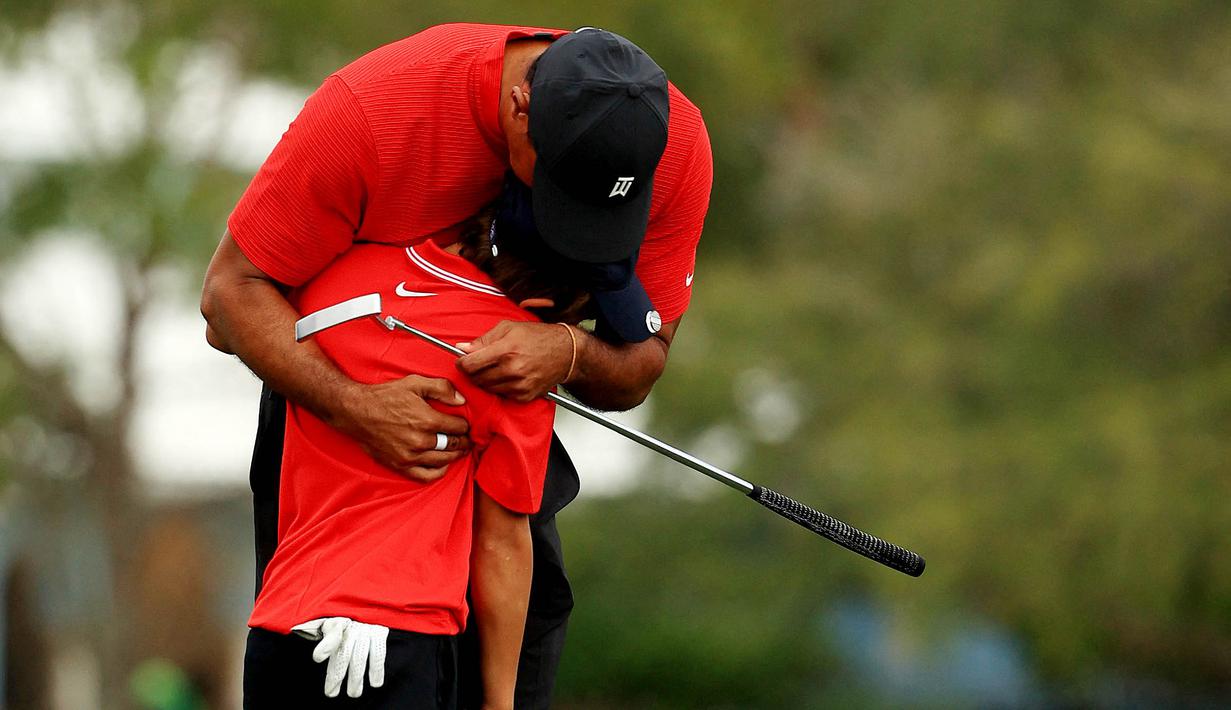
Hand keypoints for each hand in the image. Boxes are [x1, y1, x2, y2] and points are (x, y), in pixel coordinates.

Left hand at [291, 617, 388, 698]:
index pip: (331, 634)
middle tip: (332, 693)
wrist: (370, 611)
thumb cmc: (345, 625)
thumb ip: (327, 639)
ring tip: (354, 693)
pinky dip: (377, 669)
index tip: (318, 658)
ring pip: (359, 657)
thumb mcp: (330, 626)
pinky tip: (375, 683)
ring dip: (356, 678)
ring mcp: (366, 630)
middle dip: (337, 675)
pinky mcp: (379, 633)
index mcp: (336, 623)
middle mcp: (351, 626)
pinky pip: (378, 654)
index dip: (326, 646)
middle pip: (344, 653)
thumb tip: (318, 656)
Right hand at [335, 375, 471, 480]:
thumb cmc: (385, 396)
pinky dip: (438, 472)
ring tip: (458, 449)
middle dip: (463, 441)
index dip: (465, 425)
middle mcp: (421, 441)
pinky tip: (442, 464)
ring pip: (444, 461)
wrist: (356, 412)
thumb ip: (441, 388)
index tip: (464, 424)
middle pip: (454, 445)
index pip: (459, 428)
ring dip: (455, 455)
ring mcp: (410, 456)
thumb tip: (461, 400)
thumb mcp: (414, 383)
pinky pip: (426, 476)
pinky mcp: (400, 465)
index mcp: (427, 420)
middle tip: (465, 438)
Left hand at [456, 321, 573, 401]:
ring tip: (496, 368)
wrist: (566, 352)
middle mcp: (513, 369)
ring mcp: (519, 384)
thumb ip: (484, 339)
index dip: (462, 363)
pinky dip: (500, 387)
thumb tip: (463, 348)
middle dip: (473, 371)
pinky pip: (502, 395)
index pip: (471, 364)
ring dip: (486, 380)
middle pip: (477, 378)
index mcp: (506, 349)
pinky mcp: (525, 396)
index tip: (462, 361)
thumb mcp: (509, 328)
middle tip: (478, 364)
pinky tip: (508, 376)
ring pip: (487, 388)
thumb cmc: (539, 337)